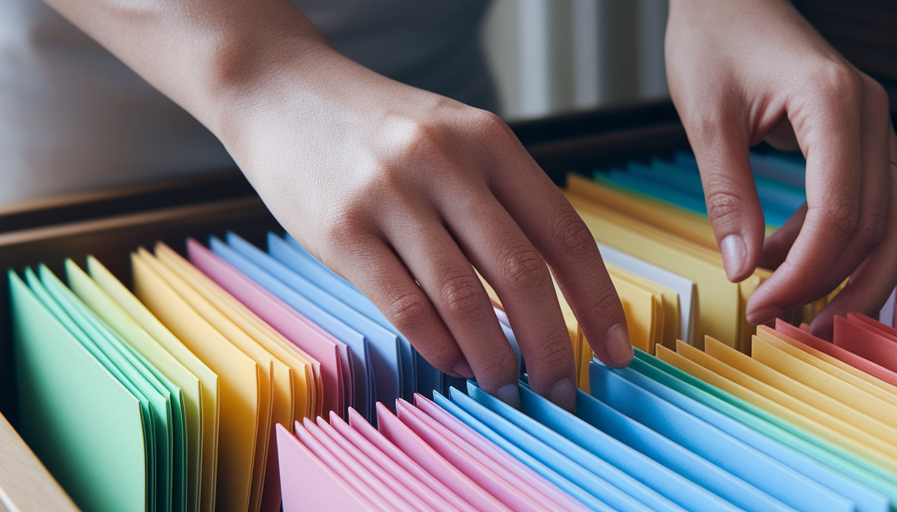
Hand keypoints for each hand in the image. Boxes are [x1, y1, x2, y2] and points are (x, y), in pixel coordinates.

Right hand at [217, 51, 631, 409]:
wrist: (281, 90)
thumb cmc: (377, 130)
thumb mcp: (454, 140)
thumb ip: (498, 203)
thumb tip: (548, 301)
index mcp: (489, 141)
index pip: (564, 233)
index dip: (598, 300)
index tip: (615, 350)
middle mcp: (445, 162)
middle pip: (522, 273)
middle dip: (551, 344)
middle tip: (561, 387)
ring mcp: (390, 194)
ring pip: (464, 299)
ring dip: (494, 357)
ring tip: (506, 384)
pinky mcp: (340, 229)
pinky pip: (404, 305)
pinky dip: (438, 346)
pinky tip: (453, 363)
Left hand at [666, 0, 896, 337]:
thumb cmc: (715, 40)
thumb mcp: (706, 117)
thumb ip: (729, 194)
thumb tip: (741, 269)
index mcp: (833, 101)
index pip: (840, 212)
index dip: (806, 272)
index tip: (763, 307)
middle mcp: (872, 113)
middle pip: (881, 226)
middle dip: (835, 287)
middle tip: (785, 326)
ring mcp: (878, 125)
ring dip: (856, 274)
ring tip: (798, 307)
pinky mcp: (867, 138)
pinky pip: (881, 204)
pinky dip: (847, 243)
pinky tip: (792, 256)